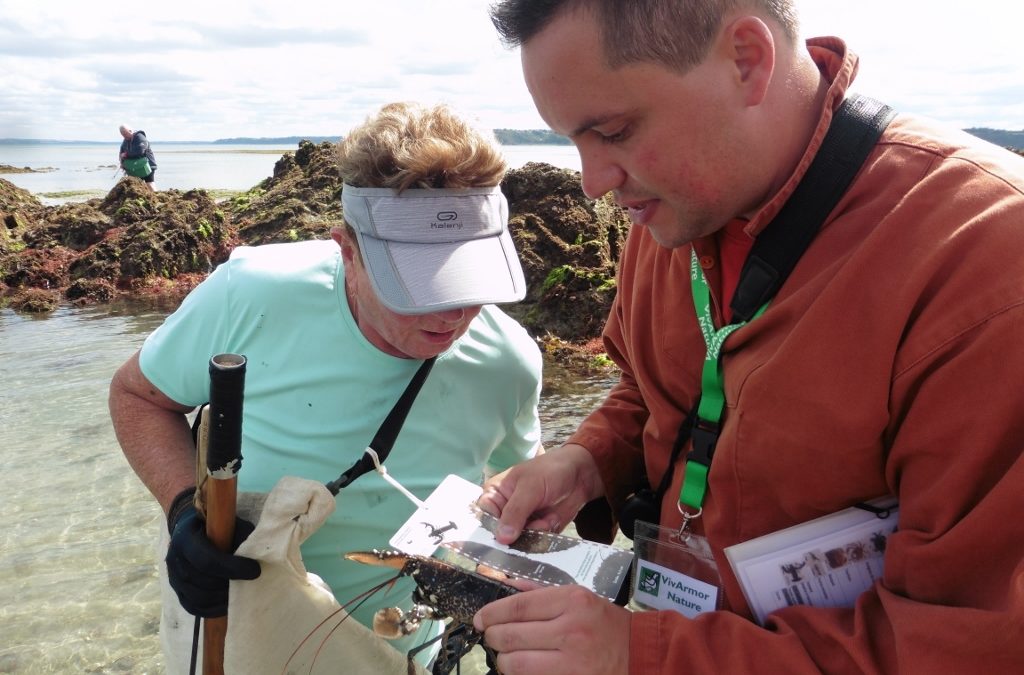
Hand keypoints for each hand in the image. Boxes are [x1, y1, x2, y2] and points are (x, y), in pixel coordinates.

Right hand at [165, 502, 259, 616]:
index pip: (207, 560)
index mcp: (185, 538)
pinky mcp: (177, 591)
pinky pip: (193, 608)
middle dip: (229, 585)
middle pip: (203, 582)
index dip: (233, 568)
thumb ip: (240, 535)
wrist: (189, 530)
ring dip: (223, 599)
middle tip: (249, 582)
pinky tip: (228, 604)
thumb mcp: (228, 522)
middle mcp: (174, 559)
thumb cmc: (214, 526)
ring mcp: (173, 577)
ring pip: (199, 598)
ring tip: (241, 594)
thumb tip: (257, 556)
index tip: (255, 570)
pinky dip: (212, 610)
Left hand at [473, 585, 630, 674]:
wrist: (641, 654)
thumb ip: (541, 593)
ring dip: (504, 661)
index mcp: (572, 601)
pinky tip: (523, 669)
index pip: (517, 607)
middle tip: (490, 638)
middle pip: (510, 636)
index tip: (480, 619)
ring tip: (507, 656)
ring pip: (515, 664)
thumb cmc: (607, 624)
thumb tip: (506, 587)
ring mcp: (572, 662)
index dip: (491, 613)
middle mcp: (571, 630)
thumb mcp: (580, 598)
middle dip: (492, 638)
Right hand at [477, 443, 603, 544]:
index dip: (488, 532)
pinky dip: (543, 539)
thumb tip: (501, 538)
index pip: (483, 519)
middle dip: (513, 539)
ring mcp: (520, 525)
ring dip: (532, 537)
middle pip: (498, 537)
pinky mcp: (536, 534)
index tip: (499, 542)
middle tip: (530, 529)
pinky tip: (551, 521)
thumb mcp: (530, 487)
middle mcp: (503, 513)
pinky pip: (534, 547)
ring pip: (517, 545)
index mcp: (494, 496)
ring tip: (546, 519)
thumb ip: (515, 512)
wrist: (580, 476)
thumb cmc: (550, 471)